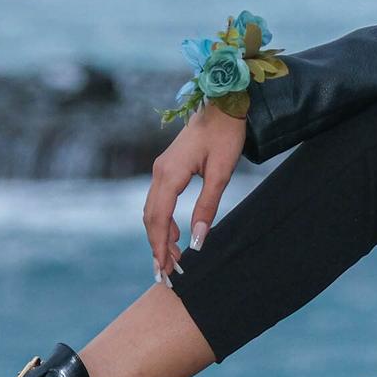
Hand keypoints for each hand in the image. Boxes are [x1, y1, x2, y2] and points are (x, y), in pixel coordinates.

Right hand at [143, 101, 245, 281]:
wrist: (223, 104)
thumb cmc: (226, 135)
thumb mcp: (221, 173)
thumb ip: (207, 207)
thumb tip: (197, 240)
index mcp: (170, 173)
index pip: (159, 218)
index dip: (160, 246)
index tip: (164, 269)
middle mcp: (160, 171)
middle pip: (151, 217)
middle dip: (157, 246)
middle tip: (167, 272)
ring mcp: (161, 169)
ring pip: (152, 210)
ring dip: (160, 235)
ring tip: (173, 258)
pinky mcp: (167, 167)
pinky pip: (158, 200)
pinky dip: (163, 221)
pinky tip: (176, 233)